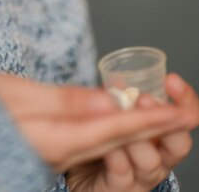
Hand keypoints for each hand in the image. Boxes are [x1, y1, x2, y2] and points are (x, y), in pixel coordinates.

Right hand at [0, 73, 190, 172]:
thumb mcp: (16, 95)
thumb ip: (65, 102)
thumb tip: (109, 101)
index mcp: (52, 140)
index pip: (111, 128)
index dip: (146, 119)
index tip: (177, 112)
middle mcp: (56, 152)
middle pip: (112, 139)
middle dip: (149, 127)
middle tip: (183, 114)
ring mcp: (50, 154)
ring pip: (101, 141)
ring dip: (133, 127)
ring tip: (160, 115)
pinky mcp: (44, 149)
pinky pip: (86, 143)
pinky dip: (108, 130)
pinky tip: (117, 122)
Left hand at [66, 73, 198, 190]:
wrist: (76, 168)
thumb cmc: (101, 134)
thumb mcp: (110, 109)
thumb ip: (117, 98)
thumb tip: (118, 82)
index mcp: (161, 132)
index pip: (185, 115)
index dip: (184, 99)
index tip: (170, 80)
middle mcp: (159, 156)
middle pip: (179, 143)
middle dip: (164, 120)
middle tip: (144, 99)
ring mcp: (142, 176)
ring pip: (151, 161)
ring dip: (138, 139)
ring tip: (123, 121)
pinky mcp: (120, 188)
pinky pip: (123, 174)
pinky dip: (117, 158)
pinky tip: (108, 145)